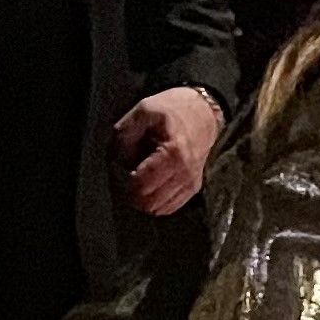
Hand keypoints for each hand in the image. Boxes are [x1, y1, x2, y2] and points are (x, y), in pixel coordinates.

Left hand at [113, 87, 221, 215]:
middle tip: (121, 176)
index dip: (121, 182)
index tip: (116, 168)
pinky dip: (154, 201)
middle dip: (129, 194)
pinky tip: (148, 185)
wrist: (204, 113)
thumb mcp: (143, 110)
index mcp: (172, 154)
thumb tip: (118, 161)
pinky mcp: (192, 189)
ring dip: (141, 199)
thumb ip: (125, 134)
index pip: (140, 186)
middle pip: (148, 203)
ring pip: (158, 209)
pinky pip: (168, 208)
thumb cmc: (173, 109)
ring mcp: (190, 184)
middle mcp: (184, 174)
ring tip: (135, 180)